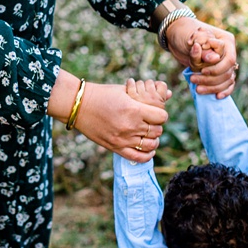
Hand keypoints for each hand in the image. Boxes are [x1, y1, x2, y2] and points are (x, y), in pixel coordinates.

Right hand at [48, 71, 169, 161]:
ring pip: (151, 145)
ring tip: (150, 135)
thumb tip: (169, 93)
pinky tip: (149, 149)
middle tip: (152, 122)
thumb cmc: (102, 94)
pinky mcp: (115, 147)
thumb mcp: (125, 90)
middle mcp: (130, 126)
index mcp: (134, 109)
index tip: (157, 112)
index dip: (161, 114)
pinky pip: (138, 157)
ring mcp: (123, 139)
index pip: (162, 117)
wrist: (79, 105)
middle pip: (157, 131)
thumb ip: (146, 94)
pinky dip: (147, 155)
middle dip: (157, 126)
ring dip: (154, 140)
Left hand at [164, 18, 237, 98]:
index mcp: (226, 40)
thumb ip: (202, 49)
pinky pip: (228, 84)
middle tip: (194, 80)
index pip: (228, 59)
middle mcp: (229, 52)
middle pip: (227, 71)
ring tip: (198, 89)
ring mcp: (224, 62)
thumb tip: (214, 59)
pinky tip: (217, 97)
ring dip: (213, 87)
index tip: (201, 70)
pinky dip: (224, 91)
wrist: (178, 37)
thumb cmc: (185, 33)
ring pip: (227, 80)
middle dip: (211, 79)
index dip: (216, 68)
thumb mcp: (191, 38)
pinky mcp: (219, 71)